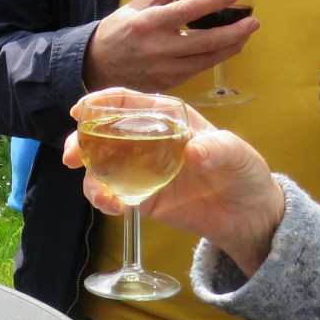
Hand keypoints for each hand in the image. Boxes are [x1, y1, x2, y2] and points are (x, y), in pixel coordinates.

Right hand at [65, 88, 285, 274]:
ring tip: (99, 195)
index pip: (128, 102)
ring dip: (89, 175)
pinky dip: (103, 199)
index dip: (100, 102)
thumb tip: (193, 151)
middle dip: (81, 140)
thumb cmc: (244, 174)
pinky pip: (112, 193)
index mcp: (168, 118)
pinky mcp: (140, 196)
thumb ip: (218, 148)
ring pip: (101, 164)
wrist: (248, 217)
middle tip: (71, 156)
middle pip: (104, 132)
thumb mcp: (239, 155)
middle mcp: (148, 139)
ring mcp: (141, 168)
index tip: (79, 111)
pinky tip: (113, 208)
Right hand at [83, 0, 260, 92]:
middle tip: (253, 21)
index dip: (214, 1)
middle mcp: (158, 48)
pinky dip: (214, 58)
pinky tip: (225, 48)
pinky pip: (197, 70)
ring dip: (231, 47)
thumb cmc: (117, 32)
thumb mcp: (137, 5)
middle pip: (206, 41)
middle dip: (235, 31)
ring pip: (207, 60)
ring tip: (245, 34)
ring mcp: (163, 70)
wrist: (95, 67)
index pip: (188, 10)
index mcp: (148, 23)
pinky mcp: (167, 84)